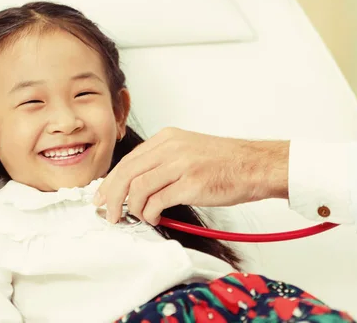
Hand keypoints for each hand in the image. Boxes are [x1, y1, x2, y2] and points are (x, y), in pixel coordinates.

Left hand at [94, 127, 289, 224]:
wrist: (254, 165)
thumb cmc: (226, 162)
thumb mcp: (189, 150)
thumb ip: (163, 161)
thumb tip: (138, 185)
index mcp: (168, 138)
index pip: (129, 160)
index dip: (111, 181)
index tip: (103, 196)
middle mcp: (171, 147)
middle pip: (127, 173)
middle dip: (112, 196)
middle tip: (109, 213)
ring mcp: (181, 164)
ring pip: (138, 188)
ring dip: (132, 208)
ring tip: (137, 218)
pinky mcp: (191, 184)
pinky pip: (157, 201)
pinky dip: (150, 213)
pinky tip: (155, 218)